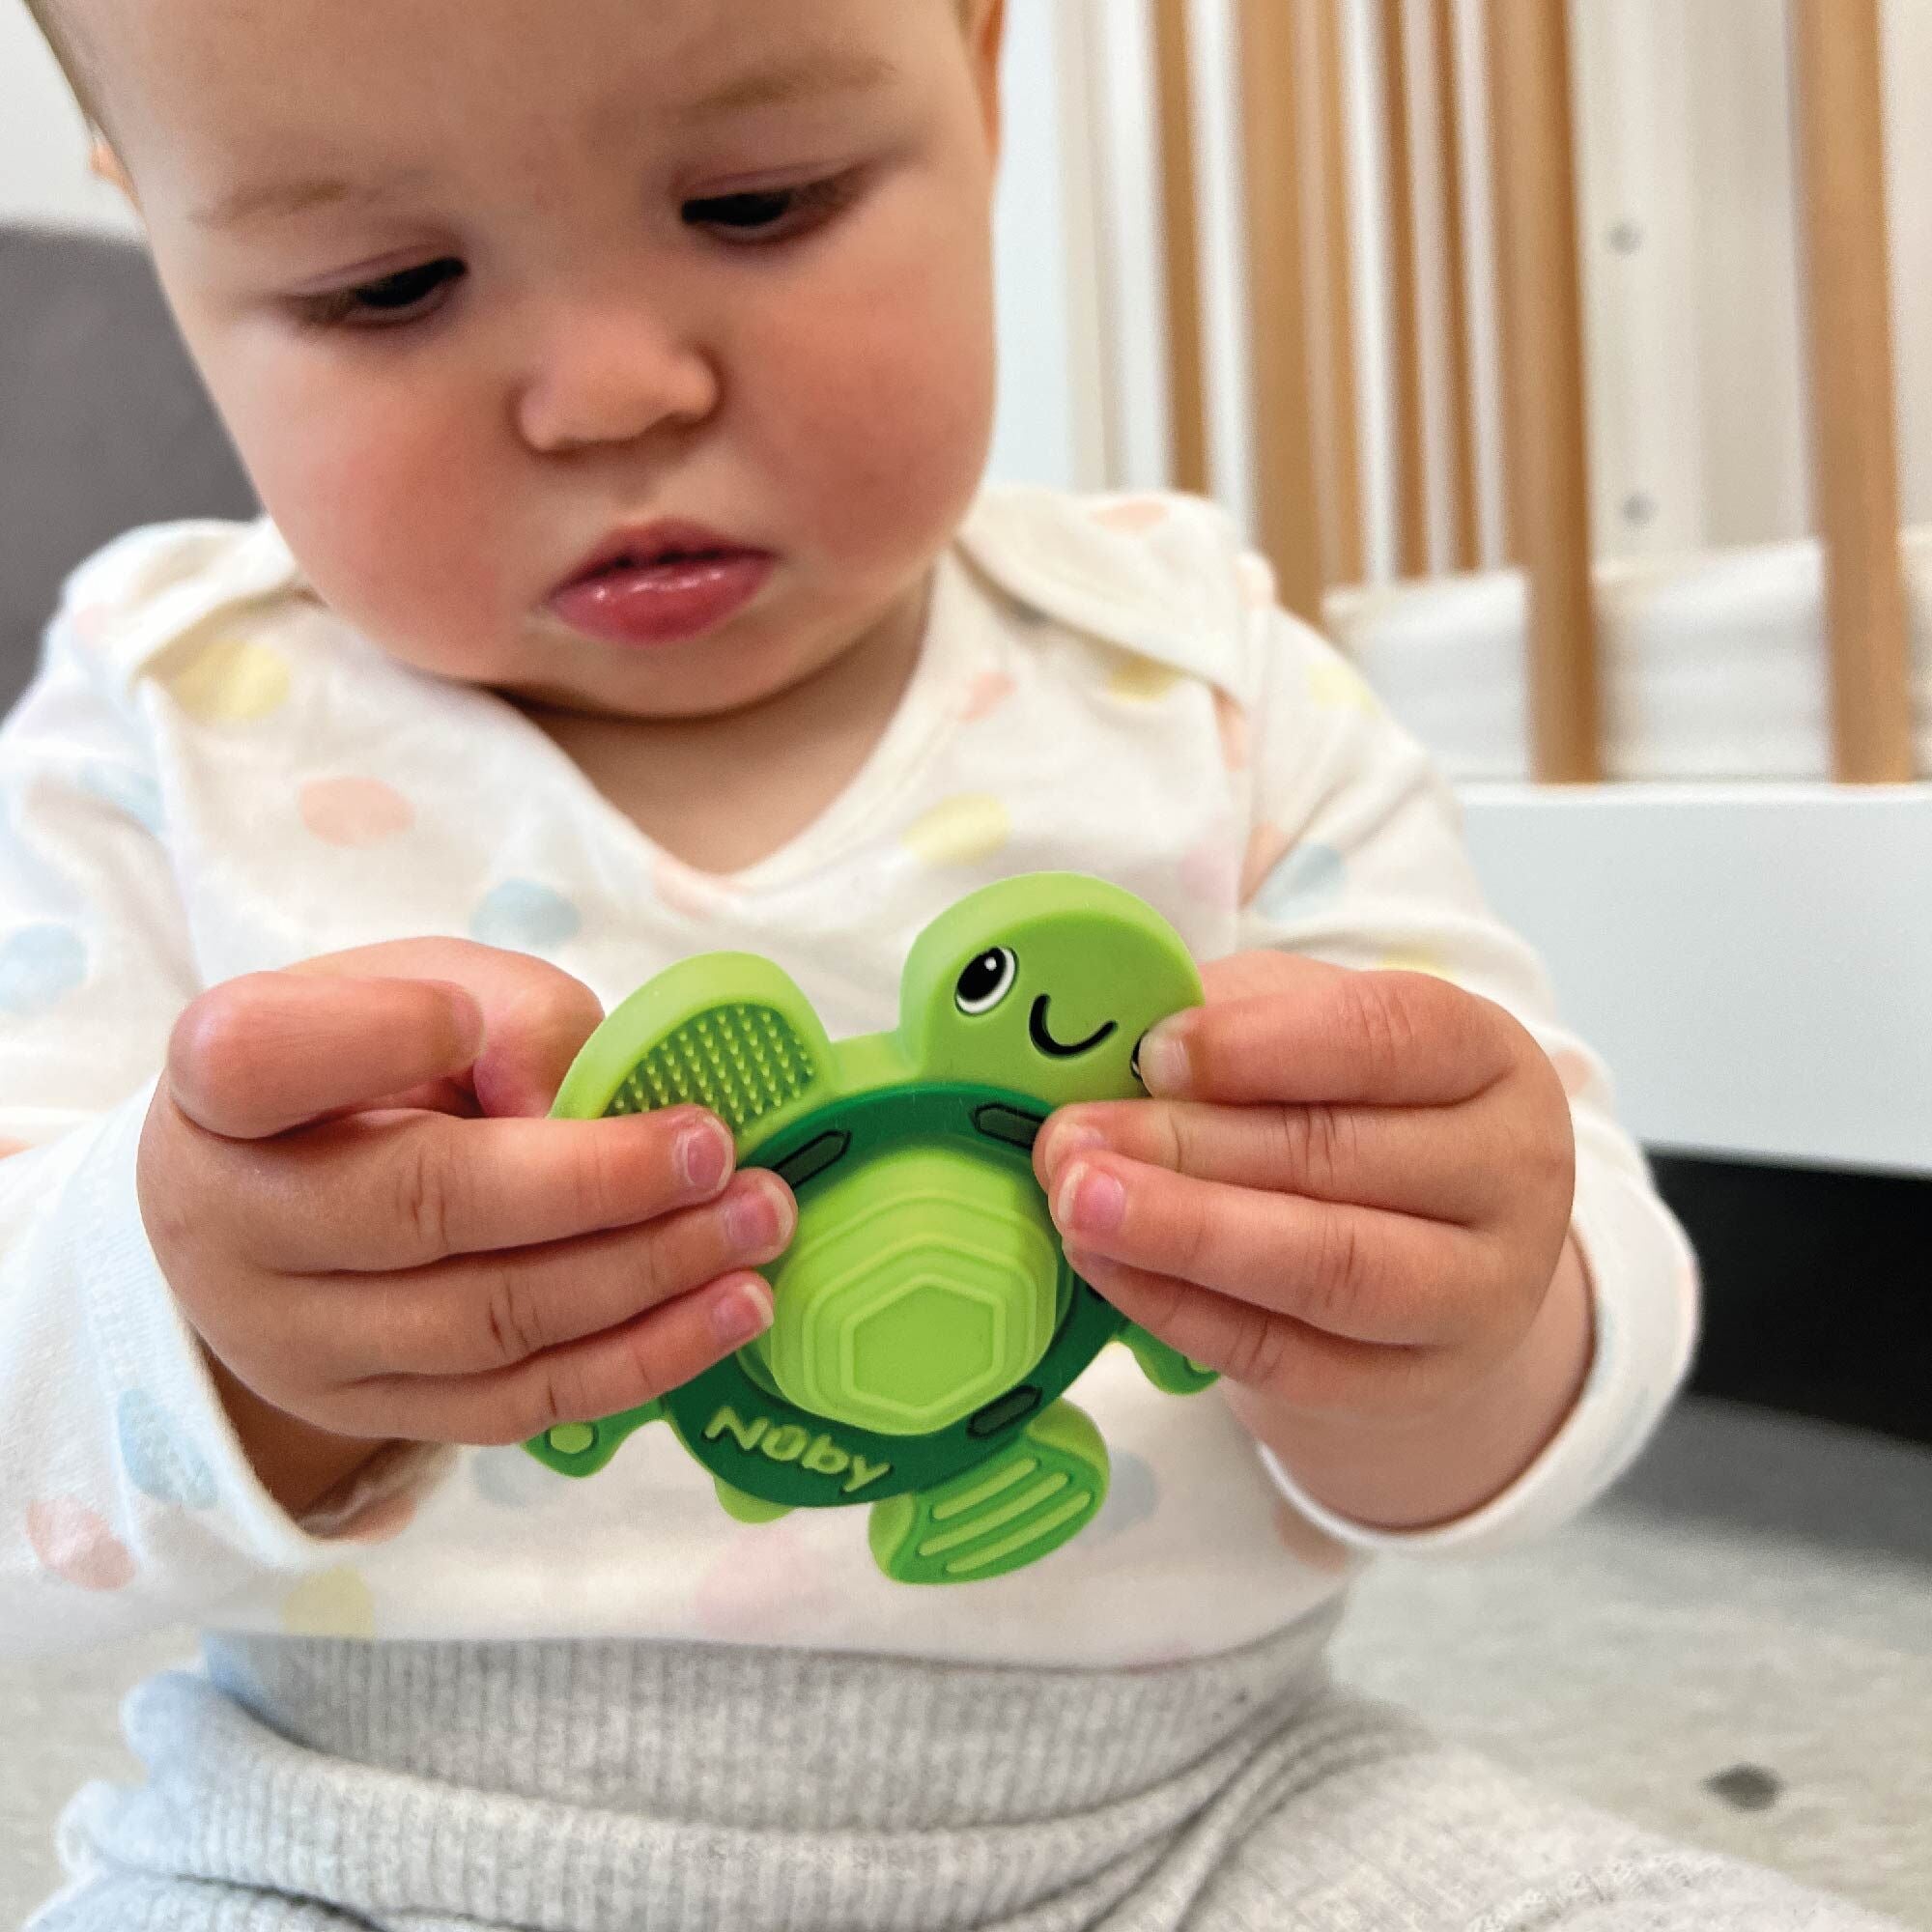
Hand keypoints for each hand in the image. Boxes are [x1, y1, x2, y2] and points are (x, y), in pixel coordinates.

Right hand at [137, 939, 795, 1515]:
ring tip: (758, 1223)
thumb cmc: (374, 1067)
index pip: (253, 1062)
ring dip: (647, 1276)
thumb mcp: (424, 987)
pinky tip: (732, 1308)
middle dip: (594, 1183)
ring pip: (488, 1324)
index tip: (464, 1016)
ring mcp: (299, 1345)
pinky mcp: (379, 1415)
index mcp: (217, 1092)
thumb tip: (579, 1101)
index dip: (364, 1037)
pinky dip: (644, 1359)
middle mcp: (232, 1230)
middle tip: (718, 1151)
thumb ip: (507, 1011)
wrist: (293, 1202)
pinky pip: (522, 1405)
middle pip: (419, 1212)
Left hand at [1034, 952, 1586, 1523]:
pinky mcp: (1413, 1385)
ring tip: (1077, 1205)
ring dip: (1183, 1236)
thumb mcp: (1306, 1028)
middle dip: (1186, 1147)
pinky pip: (1286, 1357)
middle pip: (1341, 1157)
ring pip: (1327, 1270)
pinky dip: (1181, 1310)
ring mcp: (1478, 1294)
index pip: (1391, 1035)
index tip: (1154, 1052)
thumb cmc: (1347, 1105)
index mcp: (1488, 1056)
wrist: (1424, 1248)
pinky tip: (1103, 1266)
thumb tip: (1112, 1039)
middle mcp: (1511, 1175)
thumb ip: (1227, 1022)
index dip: (1265, 1044)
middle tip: (1070, 1140)